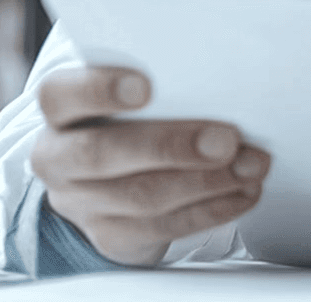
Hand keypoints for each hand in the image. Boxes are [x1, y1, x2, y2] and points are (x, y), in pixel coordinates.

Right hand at [30, 65, 270, 265]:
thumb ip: (161, 82)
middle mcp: (58, 159)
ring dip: (206, 181)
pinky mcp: (112, 237)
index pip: (60, 95)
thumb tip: (218, 73)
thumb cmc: (131, 114)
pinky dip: (212, 209)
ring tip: (251, 164)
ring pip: (141, 197)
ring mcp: (82, 205)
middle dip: (171, 146)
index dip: (99, 89)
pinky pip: (164, 228)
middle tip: (226, 139)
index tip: (147, 86)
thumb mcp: (132, 91)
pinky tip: (244, 191)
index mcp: (59, 111)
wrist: (110, 175)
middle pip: (102, 154)